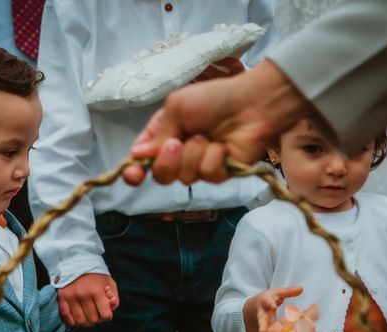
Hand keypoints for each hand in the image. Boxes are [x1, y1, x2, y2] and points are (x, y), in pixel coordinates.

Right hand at [57, 273, 119, 326]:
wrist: (78, 263)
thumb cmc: (97, 277)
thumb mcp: (110, 284)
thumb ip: (114, 299)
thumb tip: (111, 307)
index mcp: (97, 291)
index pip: (105, 315)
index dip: (107, 316)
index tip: (105, 311)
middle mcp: (83, 295)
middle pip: (93, 320)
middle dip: (97, 319)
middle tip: (96, 312)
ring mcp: (71, 297)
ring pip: (80, 321)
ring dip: (85, 322)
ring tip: (87, 315)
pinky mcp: (61, 298)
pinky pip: (66, 317)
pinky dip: (72, 321)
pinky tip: (77, 317)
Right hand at [125, 60, 315, 185]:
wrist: (253, 103)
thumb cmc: (214, 98)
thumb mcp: (177, 107)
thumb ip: (158, 133)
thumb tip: (137, 155)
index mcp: (164, 135)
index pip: (142, 160)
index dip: (134, 170)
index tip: (133, 174)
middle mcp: (179, 153)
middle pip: (161, 175)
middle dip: (167, 161)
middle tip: (179, 143)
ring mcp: (199, 165)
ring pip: (184, 177)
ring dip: (195, 155)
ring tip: (208, 136)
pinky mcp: (219, 173)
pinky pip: (207, 176)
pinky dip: (214, 159)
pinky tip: (223, 147)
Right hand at [243, 287, 302, 331]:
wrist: (254, 305)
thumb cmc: (269, 298)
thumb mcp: (277, 292)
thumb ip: (289, 292)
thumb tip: (302, 288)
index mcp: (266, 302)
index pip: (268, 302)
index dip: (270, 304)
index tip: (274, 306)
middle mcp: (262, 313)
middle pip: (261, 320)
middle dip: (262, 326)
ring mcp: (262, 323)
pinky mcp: (264, 330)